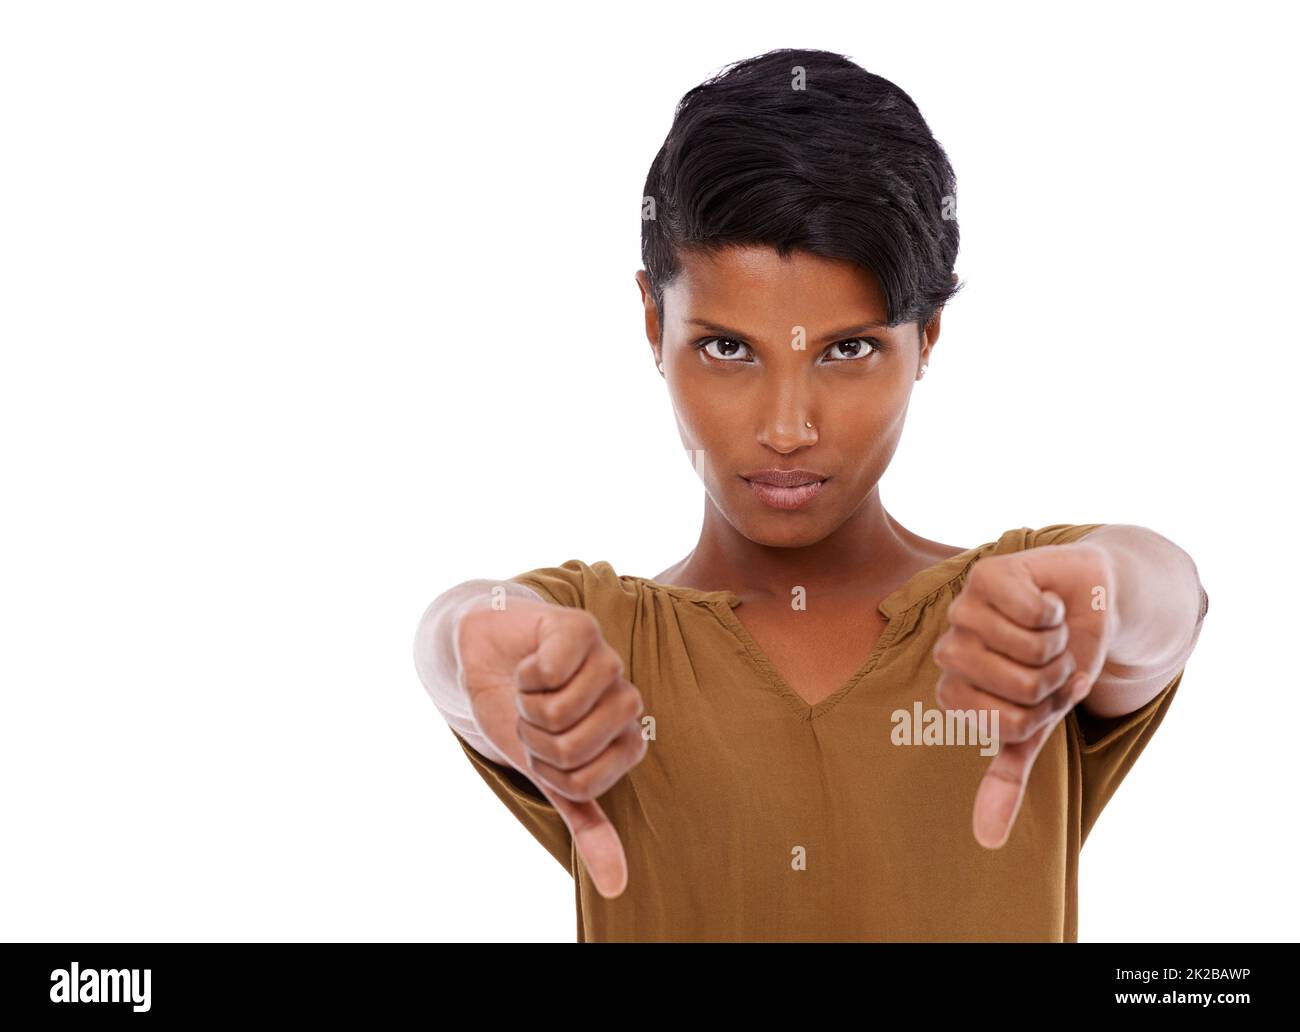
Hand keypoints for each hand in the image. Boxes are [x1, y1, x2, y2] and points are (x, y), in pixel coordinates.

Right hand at [455, 597, 646, 896]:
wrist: (487, 657)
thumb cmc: (523, 714)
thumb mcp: (549, 775)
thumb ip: (586, 823)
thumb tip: (617, 887)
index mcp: (625, 739)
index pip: (585, 783)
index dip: (546, 772)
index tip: (539, 751)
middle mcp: (625, 698)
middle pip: (573, 749)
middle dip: (533, 739)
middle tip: (531, 716)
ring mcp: (607, 661)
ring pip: (561, 711)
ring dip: (527, 705)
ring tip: (528, 689)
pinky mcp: (581, 628)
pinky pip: (553, 670)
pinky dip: (526, 674)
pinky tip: (530, 662)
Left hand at [930, 543, 1115, 847]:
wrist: (1089, 604)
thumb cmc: (1055, 664)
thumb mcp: (1034, 725)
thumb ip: (1006, 777)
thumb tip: (986, 841)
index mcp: (955, 689)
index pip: (1002, 722)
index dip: (1040, 712)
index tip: (1043, 696)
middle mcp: (951, 649)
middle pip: (1015, 687)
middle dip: (1053, 678)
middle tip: (1051, 660)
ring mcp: (964, 609)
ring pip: (1023, 648)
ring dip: (1056, 643)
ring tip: (1050, 630)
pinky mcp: (987, 574)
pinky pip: (1028, 608)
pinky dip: (1054, 610)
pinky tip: (1047, 600)